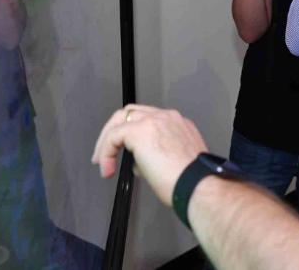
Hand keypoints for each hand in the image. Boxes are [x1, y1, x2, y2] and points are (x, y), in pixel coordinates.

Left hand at [91, 105, 207, 205]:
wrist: (196, 185)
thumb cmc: (191, 183)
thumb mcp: (176, 162)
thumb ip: (158, 155)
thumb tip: (141, 163)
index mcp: (179, 124)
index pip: (150, 120)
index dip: (134, 136)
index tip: (128, 155)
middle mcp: (167, 117)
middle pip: (132, 113)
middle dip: (116, 131)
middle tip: (107, 152)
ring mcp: (154, 120)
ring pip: (121, 119)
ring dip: (108, 140)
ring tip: (102, 160)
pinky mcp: (139, 131)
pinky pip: (114, 136)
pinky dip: (106, 151)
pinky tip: (107, 168)